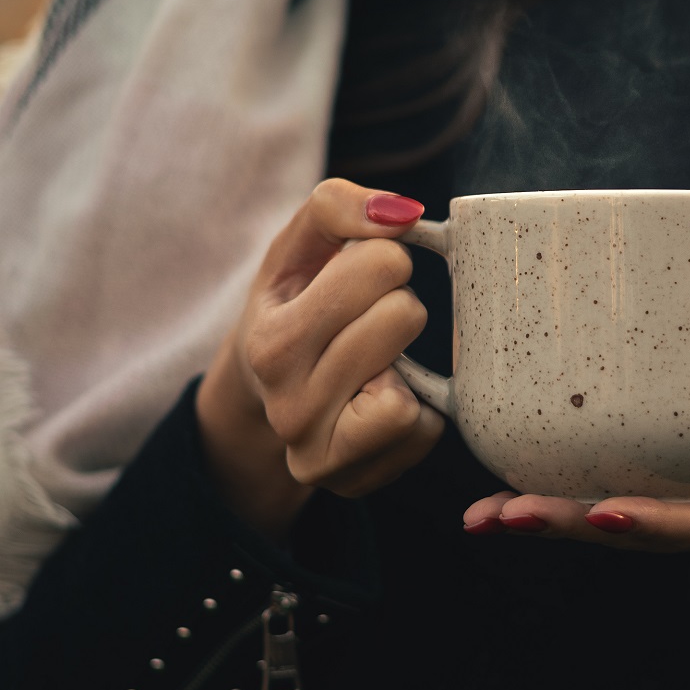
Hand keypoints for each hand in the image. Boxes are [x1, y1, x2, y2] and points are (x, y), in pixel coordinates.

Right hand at [196, 179, 444, 539]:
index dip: (386, 259)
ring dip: (408, 362)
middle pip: (404, 318)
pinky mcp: (356, 482)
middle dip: (398, 306)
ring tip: (374, 359)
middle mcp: (289, 408)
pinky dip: (421, 408)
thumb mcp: (298, 245)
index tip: (359, 277)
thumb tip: (402, 215)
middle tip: (366, 320)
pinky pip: (426, 431)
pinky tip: (386, 395)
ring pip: (410, 392)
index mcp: (270, 344)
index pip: (383, 265)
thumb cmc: (295, 302)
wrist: (264, 390)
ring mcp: (320, 457)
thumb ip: (338, 206)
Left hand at [462, 398, 689, 559]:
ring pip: (596, 518)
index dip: (654, 525)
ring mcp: (666, 506)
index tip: (606, 513)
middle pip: (626, 531)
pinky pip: (590, 491)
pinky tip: (493, 487)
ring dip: (537, 517)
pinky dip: (542, 489)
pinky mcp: (645, 482)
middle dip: (566, 526)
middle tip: (506, 516)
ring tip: (480, 515)